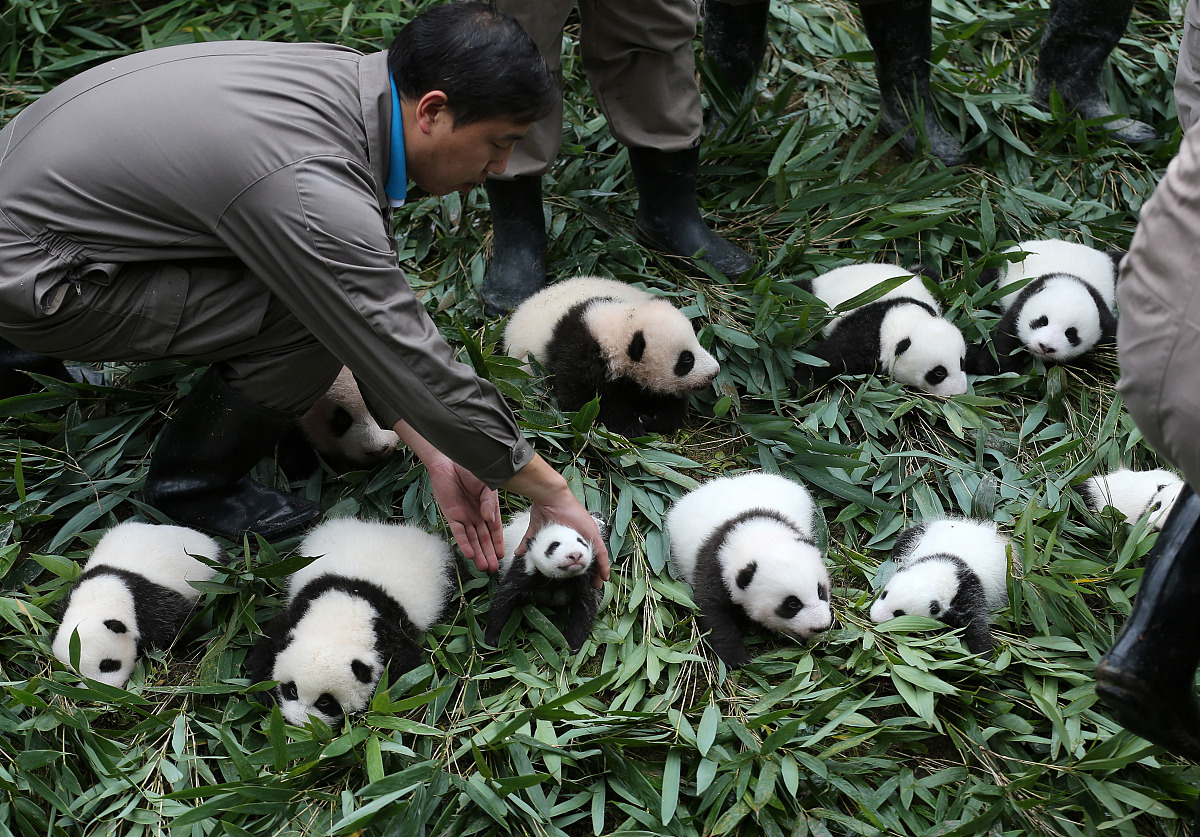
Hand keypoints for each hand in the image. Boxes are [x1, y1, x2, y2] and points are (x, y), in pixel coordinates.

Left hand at [394, 420, 502, 570]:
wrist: (450, 461)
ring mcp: (464, 517)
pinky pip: (458, 533)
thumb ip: (489, 502)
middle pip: (483, 539)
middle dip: (489, 554)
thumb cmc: (472, 470)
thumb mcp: (487, 485)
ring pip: (472, 540)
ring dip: (477, 554)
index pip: (495, 530)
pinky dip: (463, 544)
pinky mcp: (451, 515)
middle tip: (493, 570)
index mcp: (487, 509)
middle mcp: (476, 516)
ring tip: (483, 567)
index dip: (498, 544)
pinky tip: (469, 554)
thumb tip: (491, 520)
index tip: (503, 557)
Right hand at [504, 456, 610, 588]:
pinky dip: (603, 564)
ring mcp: (587, 533)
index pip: (578, 554)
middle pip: (589, 557)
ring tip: (598, 584)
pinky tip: (604, 576)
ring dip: (598, 571)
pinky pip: (601, 552)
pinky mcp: (592, 532)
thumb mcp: (536, 531)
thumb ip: (529, 542)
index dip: (578, 567)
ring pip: (597, 556)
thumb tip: (519, 553)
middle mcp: (581, 535)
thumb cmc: (543, 509)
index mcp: (570, 535)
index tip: (577, 578)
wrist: (549, 497)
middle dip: (590, 572)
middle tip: (591, 585)